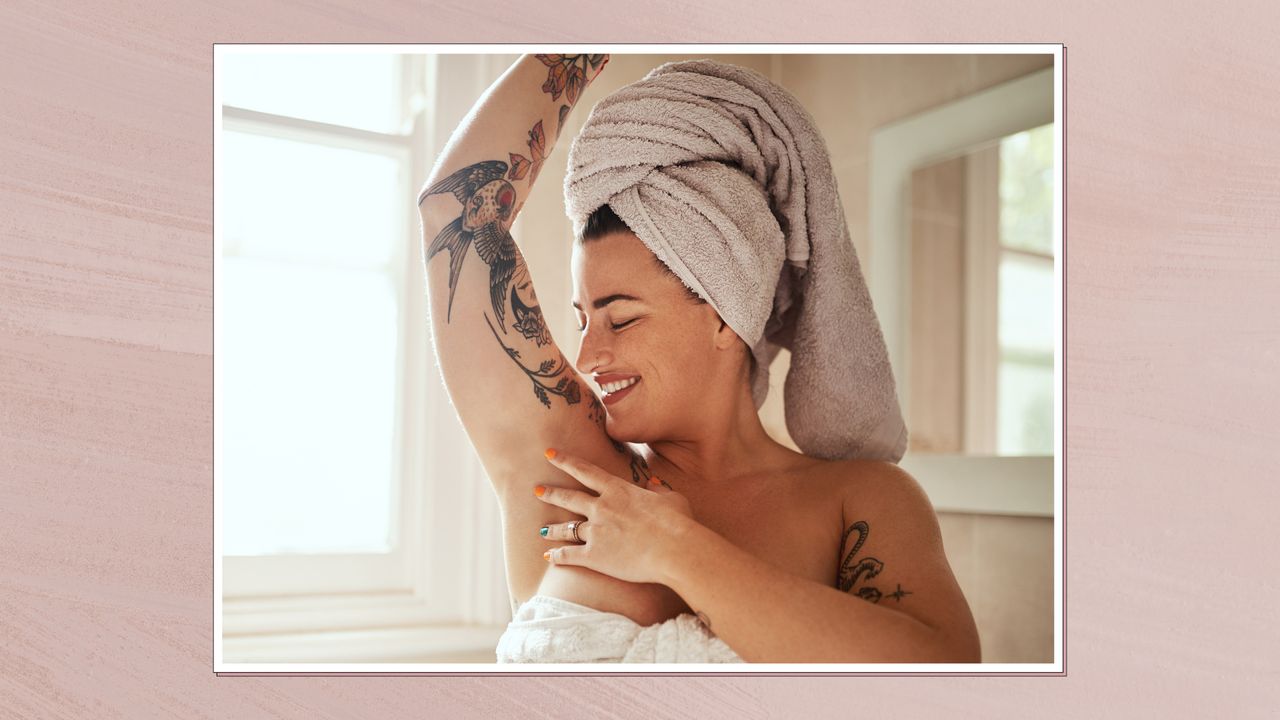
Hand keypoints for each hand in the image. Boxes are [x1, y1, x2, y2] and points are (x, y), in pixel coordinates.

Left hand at [535, 447, 693, 584]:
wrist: (674, 551)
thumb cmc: (678, 523)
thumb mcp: (672, 498)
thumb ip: (658, 490)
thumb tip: (653, 484)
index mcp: (618, 490)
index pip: (585, 471)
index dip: (565, 461)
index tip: (548, 454)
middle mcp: (602, 508)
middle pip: (569, 497)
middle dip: (550, 492)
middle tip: (536, 490)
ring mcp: (596, 532)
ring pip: (566, 528)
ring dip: (552, 528)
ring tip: (541, 528)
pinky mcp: (594, 556)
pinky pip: (569, 555)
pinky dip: (558, 556)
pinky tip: (549, 557)